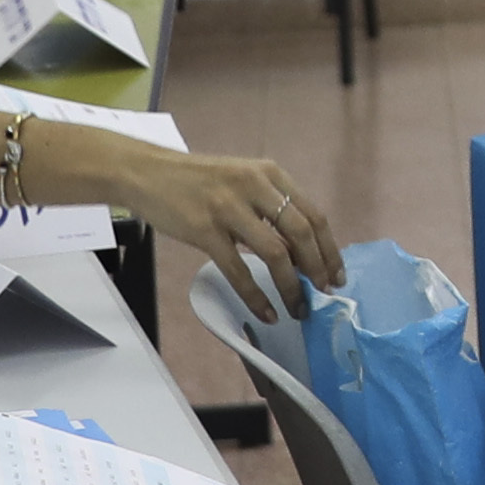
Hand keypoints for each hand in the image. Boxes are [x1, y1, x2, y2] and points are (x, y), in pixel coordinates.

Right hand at [95, 136, 338, 307]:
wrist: (148, 173)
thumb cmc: (197, 180)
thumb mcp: (242, 179)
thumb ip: (270, 205)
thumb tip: (300, 249)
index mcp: (269, 174)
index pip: (313, 214)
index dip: (329, 248)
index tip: (336, 275)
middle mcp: (254, 186)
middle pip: (301, 233)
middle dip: (317, 269)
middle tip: (322, 294)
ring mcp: (229, 207)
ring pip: (275, 254)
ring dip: (291, 286)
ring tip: (297, 308)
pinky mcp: (205, 230)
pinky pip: (239, 270)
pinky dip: (257, 295)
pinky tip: (266, 312)